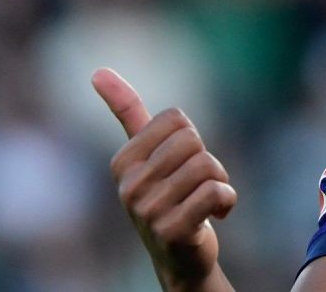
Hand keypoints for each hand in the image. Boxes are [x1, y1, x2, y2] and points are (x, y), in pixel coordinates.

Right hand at [92, 68, 236, 291]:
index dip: (191, 138)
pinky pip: (216, 193)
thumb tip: (98, 70)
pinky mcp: (171, 231)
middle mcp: (128, 186)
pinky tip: (216, 216)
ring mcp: (147, 211)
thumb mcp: (146, 153)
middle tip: (197, 186)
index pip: (175, 118)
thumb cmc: (168, 195)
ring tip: (205, 201)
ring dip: (220, 182)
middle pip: (192, 141)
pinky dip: (227, 200)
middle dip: (207, 160)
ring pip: (207, 165)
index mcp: (122, 161)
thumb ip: (127, 111)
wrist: (179, 256)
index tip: (180, 163)